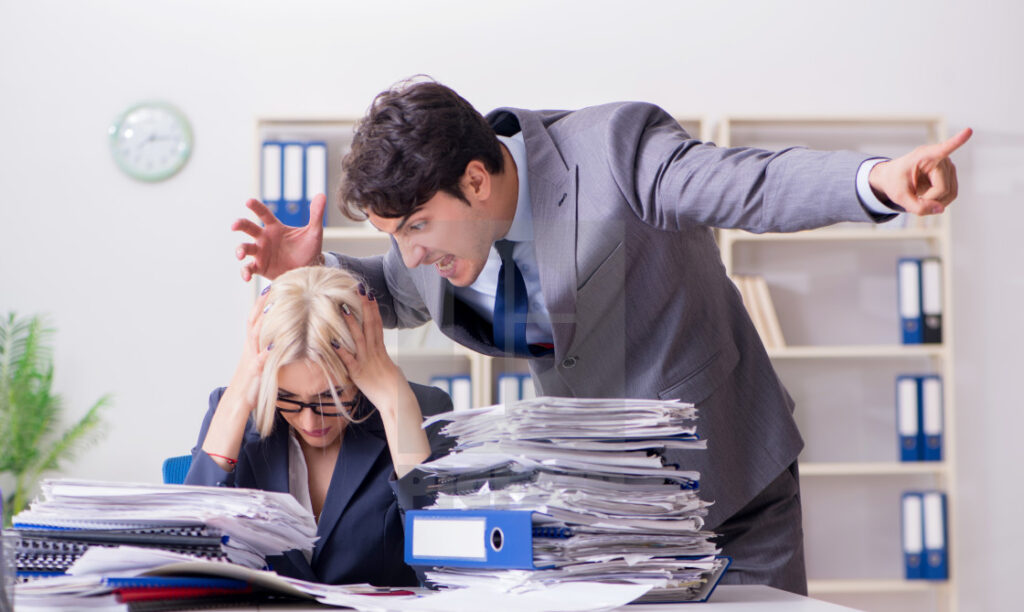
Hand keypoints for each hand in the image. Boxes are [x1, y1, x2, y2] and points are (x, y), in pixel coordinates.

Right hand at [226, 290, 272, 409]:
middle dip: (263, 304)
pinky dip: (267, 352)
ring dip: (264, 321)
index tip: (272, 287)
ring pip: (256, 336)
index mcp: (252, 345)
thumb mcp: (260, 361)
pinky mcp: (255, 371)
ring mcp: (252, 358)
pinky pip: (261, 360)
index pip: (255, 319)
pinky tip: (275, 345)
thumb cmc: (251, 382)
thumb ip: (268, 348)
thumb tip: (280, 339)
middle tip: (273, 287)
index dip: (262, 302)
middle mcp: (250, 348)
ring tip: (273, 306)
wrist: (237, 400)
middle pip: (255, 321)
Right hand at [232, 194, 326, 281]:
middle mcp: (264, 238)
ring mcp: (261, 253)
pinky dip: (245, 272)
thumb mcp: (314, 233)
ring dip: (240, 250)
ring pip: (245, 248)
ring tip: (241, 254)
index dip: (256, 207)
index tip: (248, 202)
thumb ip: (316, 215)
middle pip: (248, 228)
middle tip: (234, 225)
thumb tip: (321, 195)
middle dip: (240, 225)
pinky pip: (248, 268)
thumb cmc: (309, 250)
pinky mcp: (260, 267)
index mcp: (275, 228)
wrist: (308, 270)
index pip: (264, 214)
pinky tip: (246, 277)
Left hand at [335, 288, 430, 475]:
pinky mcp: (359, 374)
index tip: (369, 294)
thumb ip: (381, 359)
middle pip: (369, 325)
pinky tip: (332, 342)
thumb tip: (379, 354)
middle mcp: (374, 352)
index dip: (373, 309)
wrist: (398, 401)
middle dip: (364, 307)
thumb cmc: (395, 389)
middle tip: (358, 289)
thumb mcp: (389, 369)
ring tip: (343, 307)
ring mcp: (367, 362)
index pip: (377, 325)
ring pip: (358, 338)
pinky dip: (341, 351)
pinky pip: (349, 360)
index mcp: (381, 350)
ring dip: (350, 322)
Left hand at [868, 128, 971, 215]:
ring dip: (935, 201)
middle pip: (943, 189)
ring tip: (920, 195)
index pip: (943, 149)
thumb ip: (917, 207)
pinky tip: (928, 195)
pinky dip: (939, 201)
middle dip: (929, 200)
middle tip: (914, 198)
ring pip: (949, 193)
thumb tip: (941, 209)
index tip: (968, 131)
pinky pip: (951, 194)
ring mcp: (948, 166)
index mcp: (923, 156)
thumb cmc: (895, 182)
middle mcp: (940, 158)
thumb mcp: (899, 197)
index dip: (956, 141)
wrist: (894, 177)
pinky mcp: (951, 174)